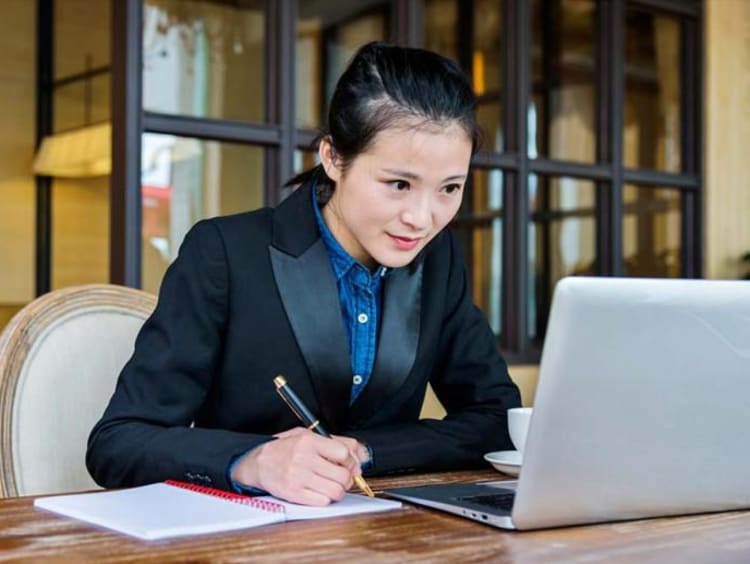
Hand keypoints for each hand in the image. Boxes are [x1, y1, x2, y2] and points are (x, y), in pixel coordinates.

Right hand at [231, 427, 362, 505]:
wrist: (258, 463)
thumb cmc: (286, 448)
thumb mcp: (308, 435)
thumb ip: (337, 442)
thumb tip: (363, 454)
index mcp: (309, 441)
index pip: (343, 453)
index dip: (352, 462)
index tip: (351, 465)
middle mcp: (303, 458)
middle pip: (343, 475)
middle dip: (348, 479)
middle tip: (342, 477)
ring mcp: (298, 477)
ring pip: (336, 491)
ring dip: (339, 490)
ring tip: (332, 485)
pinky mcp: (293, 493)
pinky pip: (322, 501)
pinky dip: (326, 498)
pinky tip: (320, 491)